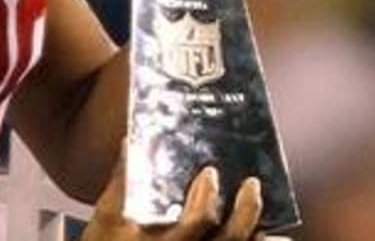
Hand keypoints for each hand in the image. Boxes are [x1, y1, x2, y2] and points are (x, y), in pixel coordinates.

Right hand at [82, 148, 273, 240]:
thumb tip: (130, 144)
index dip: (209, 197)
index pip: (198, 221)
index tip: (210, 174)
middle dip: (245, 212)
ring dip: (256, 238)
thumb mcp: (105, 219)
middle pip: (228, 239)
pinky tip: (265, 240)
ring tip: (270, 226)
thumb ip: (121, 183)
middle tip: (251, 186)